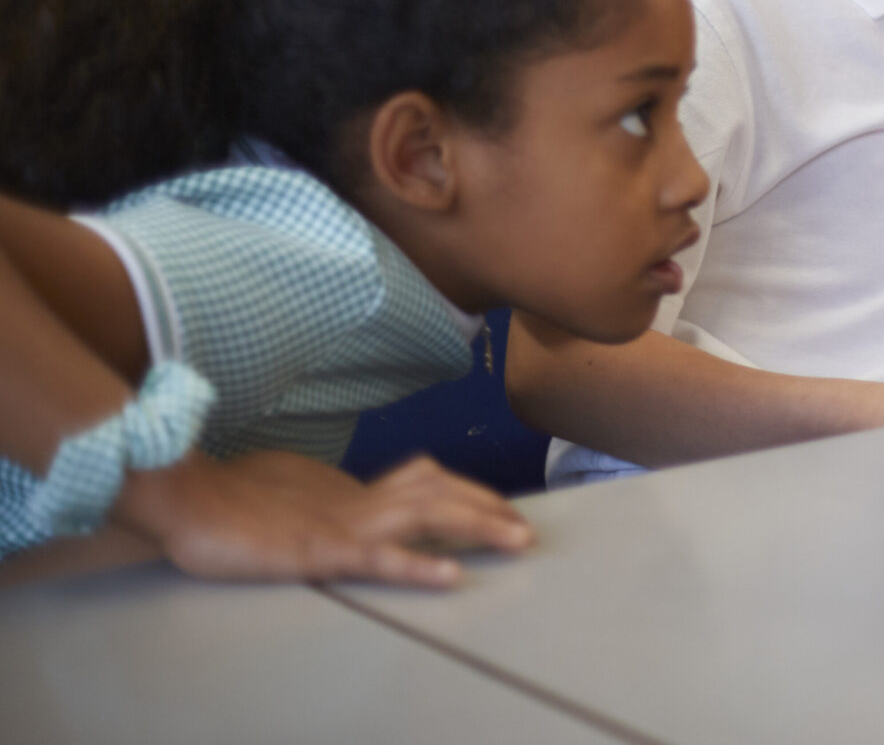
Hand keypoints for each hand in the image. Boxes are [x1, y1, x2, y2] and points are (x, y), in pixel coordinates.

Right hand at [112, 450, 531, 587]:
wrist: (186, 494)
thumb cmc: (225, 494)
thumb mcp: (285, 494)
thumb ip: (315, 499)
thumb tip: (326, 504)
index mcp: (348, 488)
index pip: (421, 480)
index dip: (463, 489)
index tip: (496, 504)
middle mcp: (355, 499)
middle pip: (439, 490)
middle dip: (487, 506)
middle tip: (525, 527)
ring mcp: (342, 523)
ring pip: (427, 514)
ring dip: (477, 525)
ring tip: (517, 541)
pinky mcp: (320, 552)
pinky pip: (380, 559)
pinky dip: (419, 565)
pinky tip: (452, 576)